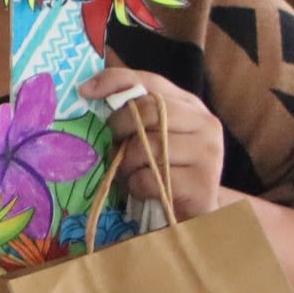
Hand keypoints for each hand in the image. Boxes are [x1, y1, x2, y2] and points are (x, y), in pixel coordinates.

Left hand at [80, 69, 225, 219]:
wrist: (195, 211)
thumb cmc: (162, 167)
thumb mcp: (147, 134)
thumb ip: (131, 110)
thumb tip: (87, 88)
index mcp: (190, 105)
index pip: (150, 81)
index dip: (114, 82)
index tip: (84, 91)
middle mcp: (205, 123)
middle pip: (147, 111)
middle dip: (118, 128)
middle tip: (114, 145)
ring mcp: (208, 152)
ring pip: (147, 146)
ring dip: (125, 163)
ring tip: (128, 171)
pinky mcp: (202, 183)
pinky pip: (150, 178)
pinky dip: (136, 185)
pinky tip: (143, 189)